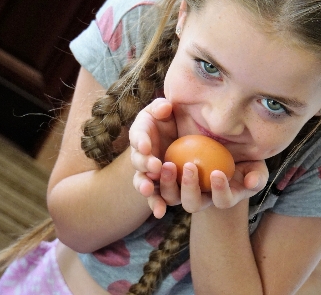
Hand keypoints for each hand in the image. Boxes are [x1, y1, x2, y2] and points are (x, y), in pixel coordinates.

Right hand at [129, 98, 177, 217]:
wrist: (182, 141)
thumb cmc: (171, 122)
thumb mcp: (166, 111)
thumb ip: (162, 108)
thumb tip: (165, 107)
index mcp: (141, 135)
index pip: (138, 136)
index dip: (140, 141)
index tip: (145, 145)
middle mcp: (142, 156)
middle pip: (139, 162)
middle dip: (144, 164)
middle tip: (155, 165)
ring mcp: (150, 175)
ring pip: (143, 182)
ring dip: (145, 186)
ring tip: (148, 189)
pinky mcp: (160, 189)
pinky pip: (156, 198)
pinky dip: (156, 205)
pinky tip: (160, 213)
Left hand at [159, 159, 268, 213]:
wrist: (219, 145)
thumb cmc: (243, 158)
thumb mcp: (255, 166)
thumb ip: (257, 175)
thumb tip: (251, 182)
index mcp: (223, 197)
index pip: (222, 201)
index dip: (220, 191)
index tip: (218, 173)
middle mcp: (201, 198)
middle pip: (192, 204)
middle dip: (190, 188)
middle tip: (190, 166)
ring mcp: (182, 191)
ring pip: (172, 196)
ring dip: (168, 183)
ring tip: (168, 164)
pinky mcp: (167, 181)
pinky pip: (157, 183)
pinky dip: (154, 178)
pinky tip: (153, 162)